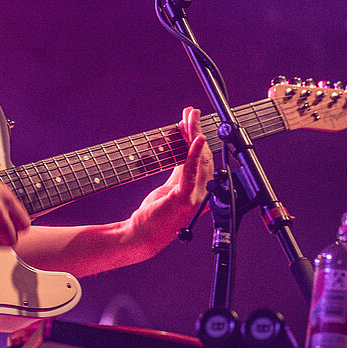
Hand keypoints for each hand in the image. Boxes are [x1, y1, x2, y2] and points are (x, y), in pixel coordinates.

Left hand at [126, 107, 213, 255]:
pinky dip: (194, 154)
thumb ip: (180, 169)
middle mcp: (202, 193)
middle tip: (192, 112)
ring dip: (195, 135)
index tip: (192, 119)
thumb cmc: (156, 214)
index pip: (203, 158)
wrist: (142, 235)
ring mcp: (195, 197)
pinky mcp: (184, 199)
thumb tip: (184, 145)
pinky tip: (195, 139)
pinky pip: (191, 172)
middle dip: (197, 130)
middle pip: (204, 156)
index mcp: (200, 190)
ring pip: (199, 160)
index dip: (198, 136)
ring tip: (191, 118)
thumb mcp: (170, 187)